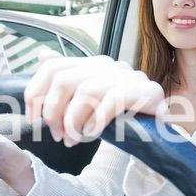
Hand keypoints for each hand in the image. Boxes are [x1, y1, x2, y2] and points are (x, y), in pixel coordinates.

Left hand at [25, 49, 164, 146]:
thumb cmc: (121, 117)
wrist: (160, 132)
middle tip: (58, 136)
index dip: (37, 94)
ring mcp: (129, 77)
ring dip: (74, 121)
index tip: (34, 119)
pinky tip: (94, 134)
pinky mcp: (146, 92)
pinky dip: (97, 120)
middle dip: (54, 112)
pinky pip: (113, 101)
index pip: (53, 67)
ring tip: (75, 139)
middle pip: (64, 79)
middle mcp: (109, 66)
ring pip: (86, 91)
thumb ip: (68, 80)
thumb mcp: (90, 100)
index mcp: (92, 65)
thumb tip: (42, 56)